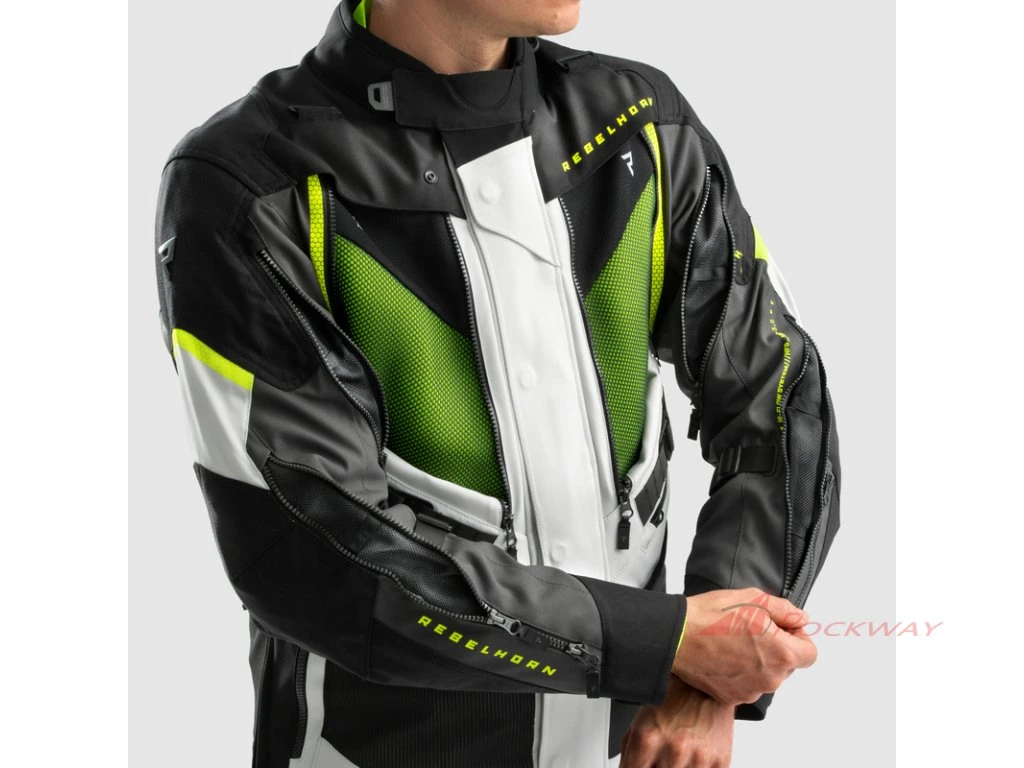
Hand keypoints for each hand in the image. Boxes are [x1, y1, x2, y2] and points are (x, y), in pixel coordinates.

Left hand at [620, 675, 733, 767]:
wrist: (709, 683)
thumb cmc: (674, 697)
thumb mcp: (640, 721)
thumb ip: (630, 752)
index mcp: (648, 738)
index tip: (641, 764)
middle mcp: (674, 749)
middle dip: (657, 766)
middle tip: (661, 756)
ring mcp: (699, 758)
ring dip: (678, 767)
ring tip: (679, 751)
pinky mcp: (720, 762)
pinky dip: (696, 767)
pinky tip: (694, 754)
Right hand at [672, 587, 816, 705]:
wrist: (676, 636)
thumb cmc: (711, 616)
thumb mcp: (754, 599)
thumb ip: (786, 611)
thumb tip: (801, 620)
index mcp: (781, 654)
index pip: (810, 653)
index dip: (799, 637)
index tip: (781, 628)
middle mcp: (770, 679)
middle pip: (788, 665)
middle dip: (777, 648)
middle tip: (751, 630)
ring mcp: (750, 691)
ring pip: (766, 676)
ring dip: (758, 661)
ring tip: (733, 642)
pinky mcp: (731, 697)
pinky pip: (747, 685)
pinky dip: (740, 673)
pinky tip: (724, 656)